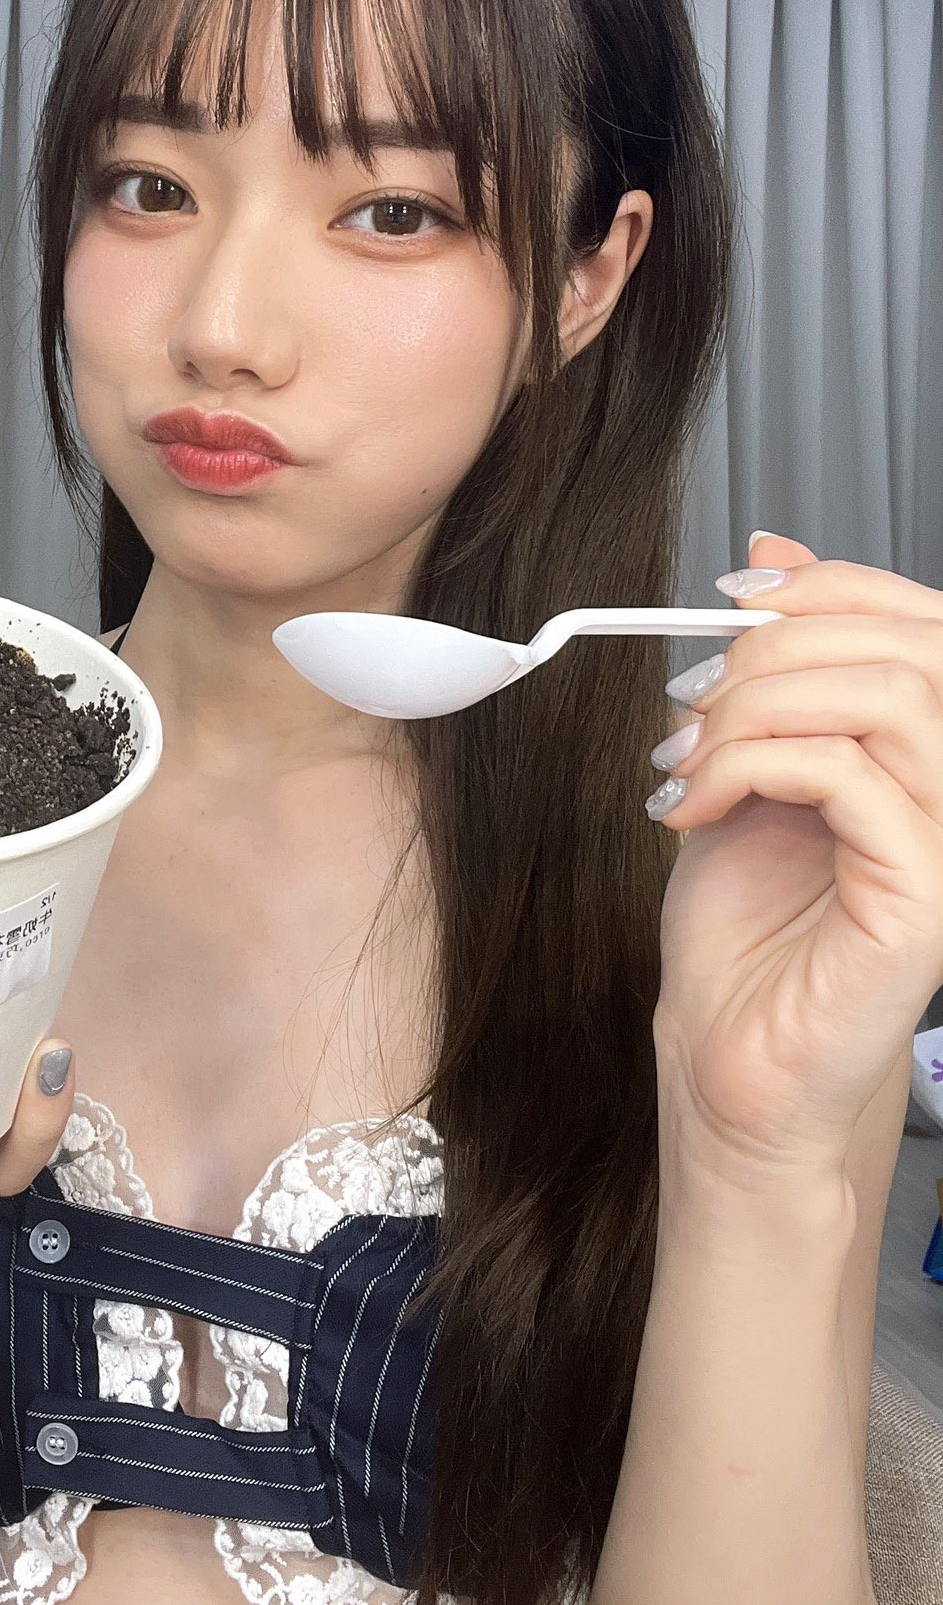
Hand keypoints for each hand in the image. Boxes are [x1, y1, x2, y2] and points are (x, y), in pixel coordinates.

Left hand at [644, 530, 942, 1178]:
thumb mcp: (745, 760)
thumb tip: (772, 555)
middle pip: (907, 650)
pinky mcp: (923, 898)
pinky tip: (693, 804)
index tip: (733, 594)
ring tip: (687, 757)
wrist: (727, 1049)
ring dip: (758, 706)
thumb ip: (771, 668)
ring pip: (888, 700)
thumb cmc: (745, 924)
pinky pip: (852, 778)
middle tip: (691, 697)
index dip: (830, 585)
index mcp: (927, 751)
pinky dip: (752, 766)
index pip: (923, 623)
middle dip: (776, 647)